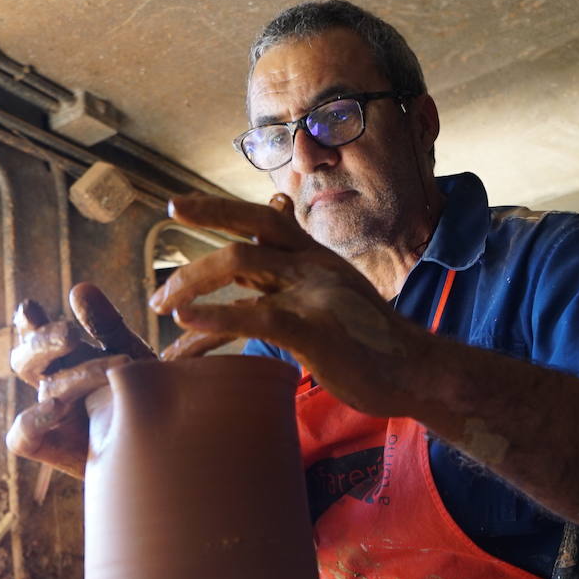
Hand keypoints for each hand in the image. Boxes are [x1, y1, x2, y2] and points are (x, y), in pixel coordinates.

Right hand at [5, 283, 154, 477]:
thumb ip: (106, 325)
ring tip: (114, 367)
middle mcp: (54, 384)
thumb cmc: (147, 397)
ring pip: (44, 390)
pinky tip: (57, 407)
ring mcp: (52, 417)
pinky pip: (22, 438)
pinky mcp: (54, 448)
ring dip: (75, 377)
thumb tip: (79, 287)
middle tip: (71, 335)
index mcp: (67, 358)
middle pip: (26, 359)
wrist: (171, 449)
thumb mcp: (131, 355)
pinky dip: (32, 421)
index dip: (27, 324)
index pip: (36, 335)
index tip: (32, 310)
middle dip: (42, 343)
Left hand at [152, 194, 433, 417]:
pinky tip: (185, 326)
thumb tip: (252, 280)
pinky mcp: (314, 328)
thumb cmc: (372, 346)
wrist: (418, 372)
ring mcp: (314, 292)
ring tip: (162, 307)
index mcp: (315, 258)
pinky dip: (215, 318)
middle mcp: (312, 265)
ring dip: (192, 281)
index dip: (218, 207)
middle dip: (203, 221)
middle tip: (161, 251)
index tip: (177, 205)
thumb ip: (292, 287)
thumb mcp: (333, 303)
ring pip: (241, 262)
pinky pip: (255, 314)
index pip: (264, 216)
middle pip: (248, 227)